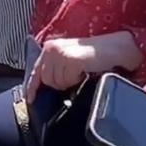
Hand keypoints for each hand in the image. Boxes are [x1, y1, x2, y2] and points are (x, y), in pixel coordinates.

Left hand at [27, 32, 142, 100]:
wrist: (114, 48)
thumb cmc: (95, 55)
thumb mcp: (70, 58)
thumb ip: (57, 68)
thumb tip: (48, 85)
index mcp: (50, 47)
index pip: (36, 70)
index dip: (32, 86)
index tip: (30, 99)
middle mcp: (51, 48)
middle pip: (47, 80)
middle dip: (59, 83)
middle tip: (74, 76)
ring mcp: (59, 53)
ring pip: (57, 82)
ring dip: (69, 81)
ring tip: (80, 72)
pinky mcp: (69, 59)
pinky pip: (68, 80)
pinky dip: (76, 79)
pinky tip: (84, 71)